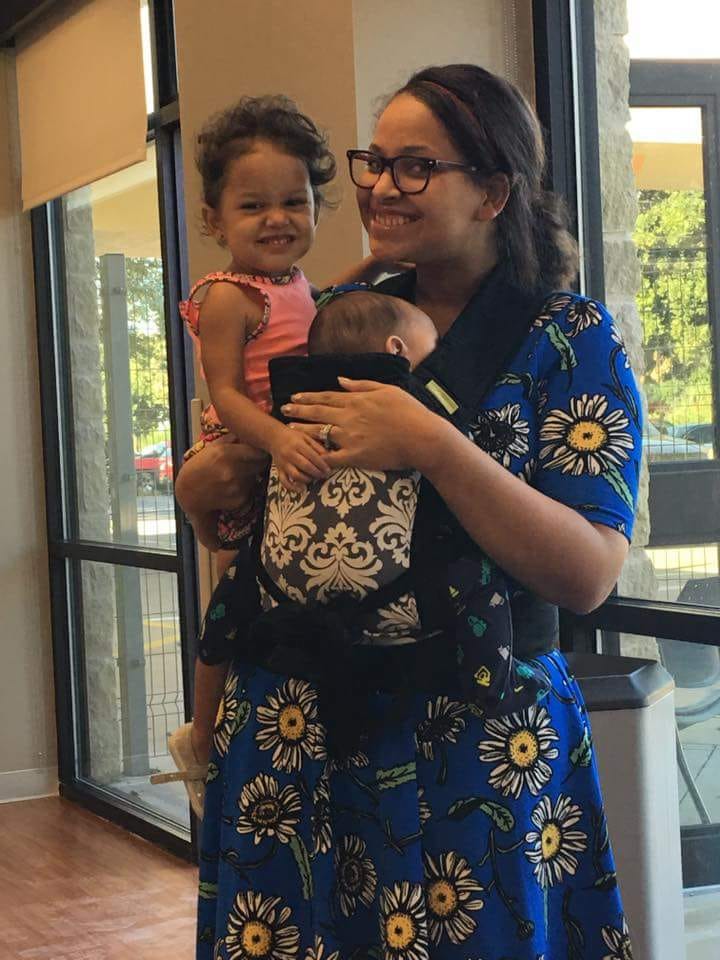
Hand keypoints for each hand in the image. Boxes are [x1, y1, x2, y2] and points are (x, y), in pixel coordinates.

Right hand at [174, 436, 267, 515]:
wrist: (188, 495)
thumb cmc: (198, 468)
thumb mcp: (211, 448)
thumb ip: (231, 439)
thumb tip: (248, 431)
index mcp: (225, 453)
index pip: (258, 450)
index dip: (260, 450)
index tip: (258, 450)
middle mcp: (233, 470)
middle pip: (261, 463)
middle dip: (257, 461)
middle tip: (246, 462)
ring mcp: (237, 486)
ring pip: (256, 476)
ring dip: (250, 475)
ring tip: (233, 475)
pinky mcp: (240, 500)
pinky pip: (250, 490)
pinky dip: (245, 488)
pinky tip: (230, 487)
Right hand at [270, 424, 330, 492]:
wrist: (274, 437)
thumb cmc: (294, 437)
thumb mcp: (306, 437)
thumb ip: (317, 446)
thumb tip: (329, 456)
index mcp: (298, 445)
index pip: (312, 456)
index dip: (322, 464)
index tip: (328, 470)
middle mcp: (290, 454)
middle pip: (305, 466)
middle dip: (317, 472)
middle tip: (324, 476)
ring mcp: (284, 463)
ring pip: (296, 475)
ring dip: (307, 479)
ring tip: (314, 479)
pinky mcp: (279, 470)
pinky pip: (284, 481)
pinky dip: (292, 488)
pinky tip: (302, 489)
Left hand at [282, 378, 443, 472]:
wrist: (421, 437)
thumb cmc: (410, 412)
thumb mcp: (387, 389)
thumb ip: (361, 384)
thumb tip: (340, 379)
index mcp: (357, 401)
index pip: (327, 397)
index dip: (309, 397)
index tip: (295, 396)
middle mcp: (349, 417)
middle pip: (317, 412)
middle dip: (298, 410)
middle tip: (283, 409)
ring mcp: (350, 437)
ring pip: (319, 433)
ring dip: (302, 430)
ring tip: (289, 429)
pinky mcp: (355, 456)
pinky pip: (331, 458)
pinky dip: (318, 458)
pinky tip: (306, 457)